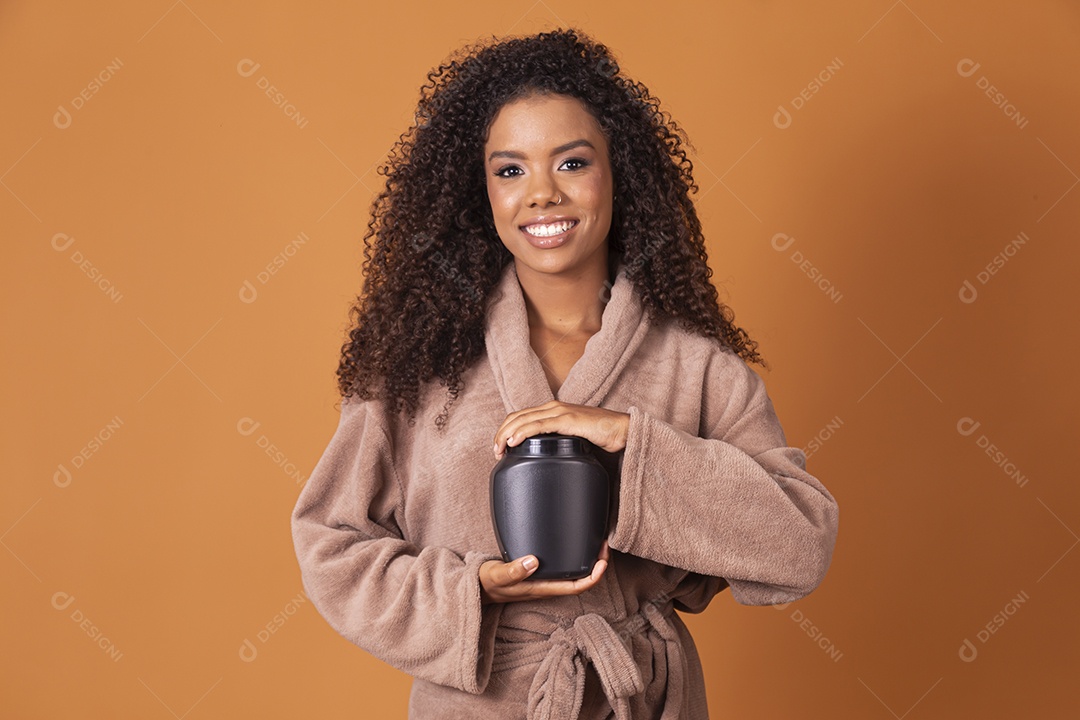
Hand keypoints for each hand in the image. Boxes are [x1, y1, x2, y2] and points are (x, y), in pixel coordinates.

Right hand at [479, 542, 608, 603]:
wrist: (479, 588)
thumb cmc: (488, 582)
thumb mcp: (497, 575)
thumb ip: (513, 570)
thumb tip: (533, 561)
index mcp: (542, 589)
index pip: (576, 588)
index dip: (593, 577)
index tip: (602, 561)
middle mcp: (547, 586)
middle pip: (581, 581)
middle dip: (597, 566)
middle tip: (604, 544)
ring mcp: (545, 581)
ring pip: (575, 575)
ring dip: (589, 561)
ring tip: (596, 542)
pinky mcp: (540, 573)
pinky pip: (565, 569)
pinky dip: (575, 557)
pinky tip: (574, 543)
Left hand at [493, 401, 629, 457]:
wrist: (622, 430)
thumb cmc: (601, 435)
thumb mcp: (572, 437)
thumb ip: (557, 441)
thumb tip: (544, 457)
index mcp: (552, 410)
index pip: (520, 416)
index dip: (505, 429)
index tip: (499, 447)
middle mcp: (553, 407)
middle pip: (516, 417)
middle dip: (501, 433)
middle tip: (495, 451)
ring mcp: (559, 412)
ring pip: (523, 420)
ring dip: (506, 434)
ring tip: (499, 449)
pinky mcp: (567, 420)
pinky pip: (538, 426)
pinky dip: (522, 433)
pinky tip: (513, 442)